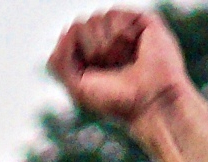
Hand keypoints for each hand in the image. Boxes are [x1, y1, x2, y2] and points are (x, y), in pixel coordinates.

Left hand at [48, 10, 190, 131]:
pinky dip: (120, 35)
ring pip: (96, 18)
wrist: (149, 102)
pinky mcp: (142, 21)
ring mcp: (124, 29)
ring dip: (106, 45)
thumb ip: (59, 61)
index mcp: (88, 55)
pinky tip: (134, 47)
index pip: (67, 37)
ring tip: (123, 59)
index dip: (74, 55)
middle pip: (79, 25)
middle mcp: (106, 39)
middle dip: (91, 50)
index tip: (91, 73)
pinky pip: (114, 14)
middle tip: (111, 67)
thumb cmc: (116, 100)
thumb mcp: (76, 86)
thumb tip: (67, 29)